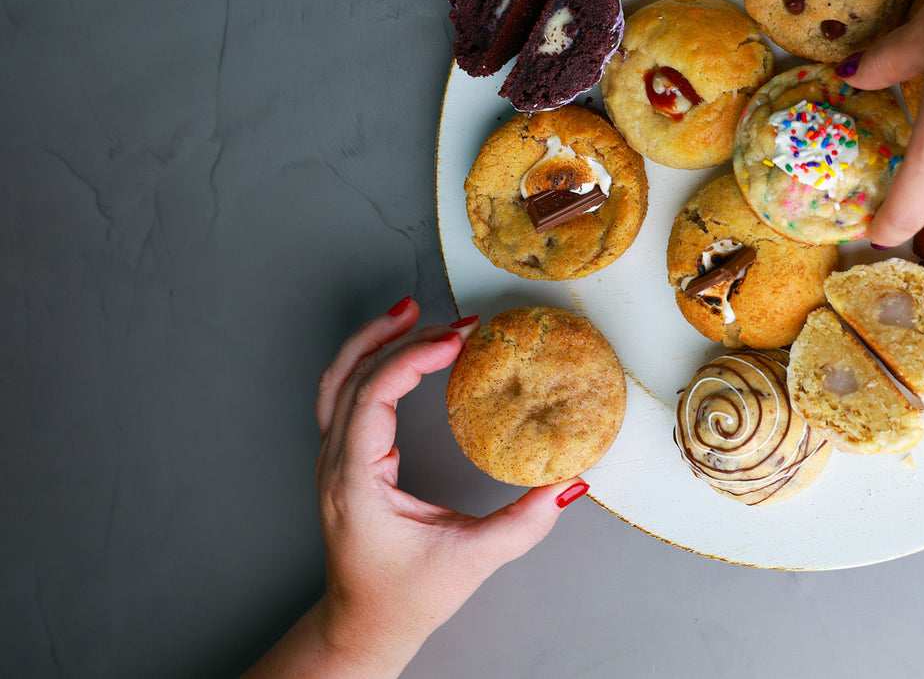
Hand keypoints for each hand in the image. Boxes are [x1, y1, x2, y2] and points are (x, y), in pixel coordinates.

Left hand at [245, 298, 585, 676]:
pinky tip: (398, 351)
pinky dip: (369, 365)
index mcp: (356, 483)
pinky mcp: (345, 461)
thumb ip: (525, 523)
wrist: (363, 628)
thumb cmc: (404, 599)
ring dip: (373, 343)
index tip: (455, 342)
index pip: (372, 397)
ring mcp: (334, 462)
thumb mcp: (472, 560)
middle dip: (396, 338)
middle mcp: (336, 466)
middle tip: (447, 322)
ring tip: (410, 313)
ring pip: (338, 382)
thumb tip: (570, 484)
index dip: (410, 359)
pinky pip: (344, 398)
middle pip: (349, 377)